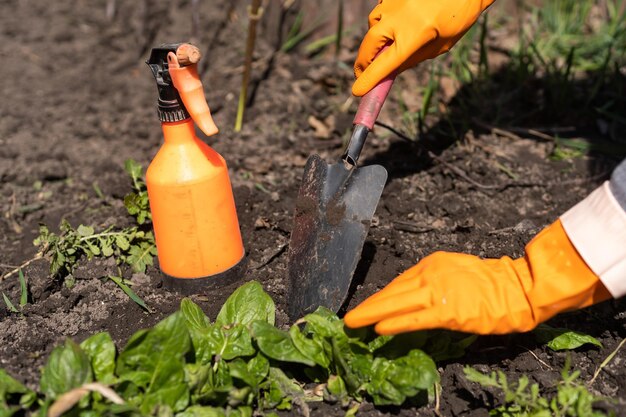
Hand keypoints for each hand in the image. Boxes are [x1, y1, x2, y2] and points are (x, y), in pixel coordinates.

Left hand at [344, 220, 610, 334]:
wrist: (517, 287)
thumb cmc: (490, 282)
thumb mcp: (455, 271)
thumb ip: (433, 281)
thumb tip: (413, 296)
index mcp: (431, 264)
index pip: (399, 282)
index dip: (381, 297)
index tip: (367, 307)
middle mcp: (430, 274)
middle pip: (392, 291)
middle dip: (369, 306)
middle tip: (350, 318)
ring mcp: (437, 292)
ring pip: (397, 303)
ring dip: (372, 314)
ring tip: (354, 323)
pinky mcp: (447, 311)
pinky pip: (415, 318)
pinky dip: (396, 323)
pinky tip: (379, 329)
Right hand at [353, 0, 494, 95]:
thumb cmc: (458, 18)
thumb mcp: (439, 46)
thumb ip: (413, 59)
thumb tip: (390, 71)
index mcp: (414, 35)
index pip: (384, 64)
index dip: (369, 80)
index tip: (357, 91)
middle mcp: (399, 17)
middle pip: (369, 44)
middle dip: (364, 62)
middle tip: (363, 73)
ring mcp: (394, 2)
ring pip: (373, 24)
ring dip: (374, 38)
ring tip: (385, 46)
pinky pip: (381, 9)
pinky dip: (383, 20)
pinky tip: (397, 23)